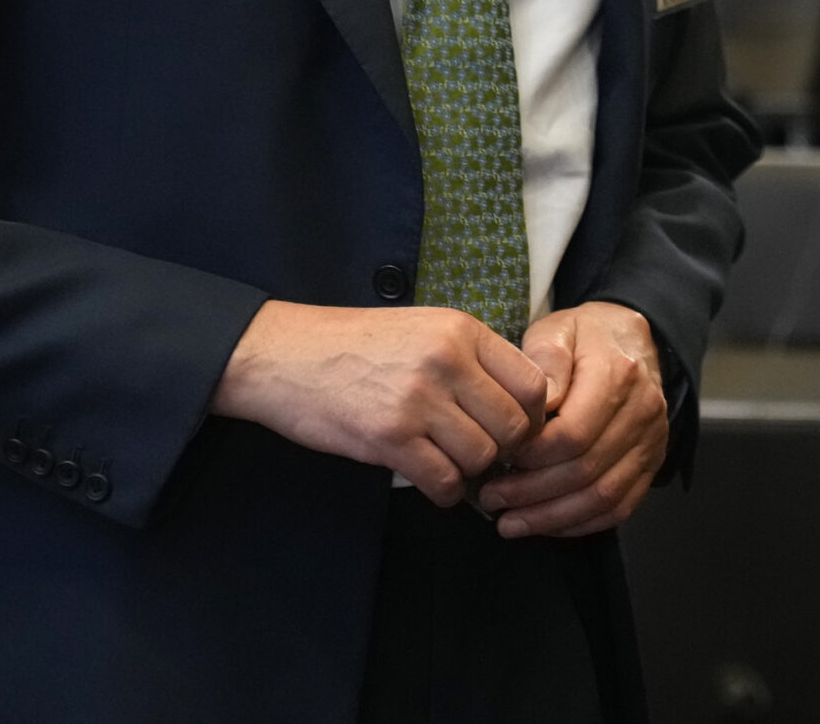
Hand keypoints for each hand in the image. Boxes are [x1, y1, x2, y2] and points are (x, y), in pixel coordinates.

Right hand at [210, 300, 548, 506]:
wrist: (285, 356)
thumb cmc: (357, 345)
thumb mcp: (425, 329)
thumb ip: (472, 358)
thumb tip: (519, 405)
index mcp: (462, 330)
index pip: (533, 384)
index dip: (533, 417)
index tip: (517, 430)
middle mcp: (447, 361)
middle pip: (515, 426)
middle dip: (506, 451)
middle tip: (486, 456)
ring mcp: (418, 400)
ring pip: (482, 457)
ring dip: (471, 471)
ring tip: (451, 464)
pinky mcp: (389, 438)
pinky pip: (444, 481)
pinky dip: (445, 491)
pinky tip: (432, 481)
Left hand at [477, 301, 669, 538]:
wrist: (630, 337)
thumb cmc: (584, 336)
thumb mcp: (557, 330)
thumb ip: (545, 361)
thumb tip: (538, 407)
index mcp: (618, 375)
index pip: (573, 434)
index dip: (531, 456)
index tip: (497, 459)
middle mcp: (642, 412)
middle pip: (585, 471)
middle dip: (532, 493)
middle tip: (491, 499)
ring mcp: (652, 441)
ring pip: (602, 497)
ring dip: (551, 517)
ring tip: (509, 523)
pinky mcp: (651, 462)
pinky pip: (619, 507)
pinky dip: (580, 524)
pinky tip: (546, 525)